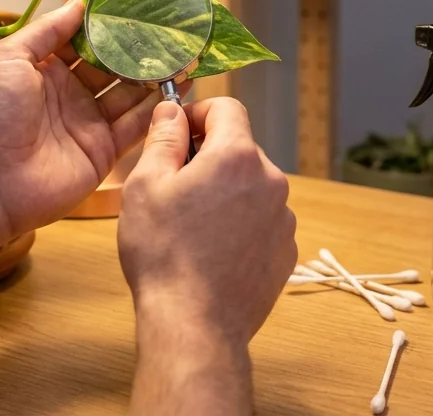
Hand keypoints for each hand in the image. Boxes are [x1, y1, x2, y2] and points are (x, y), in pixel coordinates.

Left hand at [0, 0, 167, 239]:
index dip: (108, 27)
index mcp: (45, 70)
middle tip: (171, 31)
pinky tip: (181, 87)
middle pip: (112, 67)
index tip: (138, 8)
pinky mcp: (103, 151)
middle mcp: (70, 95)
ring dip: (154, 76)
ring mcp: (88, 123)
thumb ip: (47, 30)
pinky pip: (136, 126)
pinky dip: (158, 108)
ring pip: (130, 94)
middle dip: (138, 50)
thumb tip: (80, 2)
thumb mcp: (9, 58)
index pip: (84, 43)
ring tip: (185, 53)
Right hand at [119, 98, 296, 347]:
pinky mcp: (286, 251)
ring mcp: (283, 218)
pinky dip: (240, 224)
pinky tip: (213, 250)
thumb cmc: (164, 253)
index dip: (198, 113)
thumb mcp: (146, 185)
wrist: (194, 324)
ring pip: (250, 187)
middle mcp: (271, 181)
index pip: (227, 108)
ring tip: (193, 226)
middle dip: (208, 158)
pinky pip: (262, 221)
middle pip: (239, 149)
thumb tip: (171, 110)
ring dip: (226, 193)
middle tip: (174, 187)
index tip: (177, 133)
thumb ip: (163, 138)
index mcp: (236, 156)